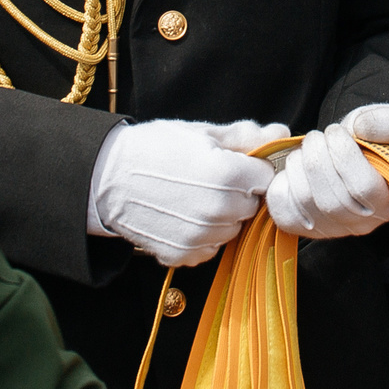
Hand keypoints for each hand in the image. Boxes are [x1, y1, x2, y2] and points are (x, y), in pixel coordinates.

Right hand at [87, 120, 276, 265]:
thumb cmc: (154, 147)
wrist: (106, 178)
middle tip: (210, 180)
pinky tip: (183, 217)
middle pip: (252, 206)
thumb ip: (247, 136)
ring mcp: (201, 237)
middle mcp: (219, 210)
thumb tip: (282, 134)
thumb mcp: (201, 133)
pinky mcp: (183, 256)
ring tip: (193, 197)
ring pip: (233, 229)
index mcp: (228, 174)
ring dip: (222, 217)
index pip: (267, 179)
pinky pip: (210, 249)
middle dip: (239, 193)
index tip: (236, 165)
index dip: (253, 170)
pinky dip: (203, 237)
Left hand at [265, 102, 388, 239]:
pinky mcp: (301, 227)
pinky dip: (281, 181)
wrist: (348, 152)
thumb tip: (360, 128)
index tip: (336, 131)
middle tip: (316, 136)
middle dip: (316, 157)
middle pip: (331, 199)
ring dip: (298, 164)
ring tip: (306, 148)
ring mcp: (329, 229)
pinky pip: (281, 208)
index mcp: (388, 201)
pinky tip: (294, 165)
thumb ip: (387, 122)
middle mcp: (361, 223)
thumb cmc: (372, 139)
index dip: (344, 154)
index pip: (363, 187)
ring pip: (305, 201)